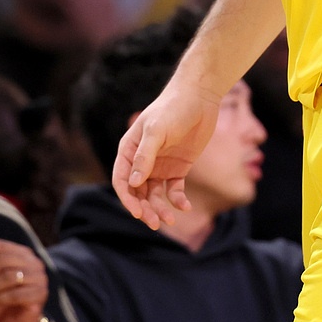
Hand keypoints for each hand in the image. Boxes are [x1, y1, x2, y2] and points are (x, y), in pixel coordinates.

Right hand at [111, 79, 222, 228]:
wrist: (199, 98)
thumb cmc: (172, 108)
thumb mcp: (156, 131)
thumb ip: (145, 156)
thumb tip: (134, 183)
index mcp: (129, 150)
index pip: (122, 180)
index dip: (127, 199)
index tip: (138, 213)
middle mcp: (142, 161)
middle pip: (137, 192)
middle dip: (144, 209)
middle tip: (154, 223)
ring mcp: (160, 166)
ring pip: (154, 195)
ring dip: (159, 208)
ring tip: (170, 220)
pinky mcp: (178, 168)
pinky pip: (174, 190)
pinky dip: (177, 200)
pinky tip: (184, 207)